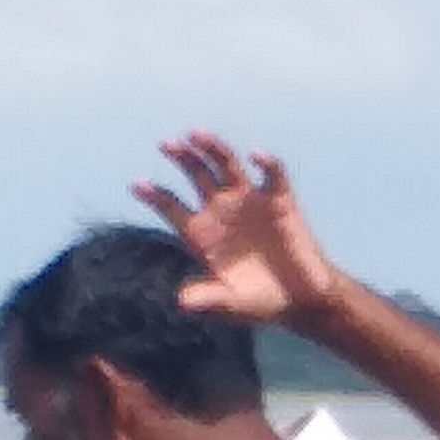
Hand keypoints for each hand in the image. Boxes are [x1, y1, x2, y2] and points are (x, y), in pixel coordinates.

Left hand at [137, 132, 346, 334]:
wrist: (302, 300)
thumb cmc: (260, 300)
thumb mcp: (232, 303)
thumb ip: (208, 298)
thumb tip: (182, 302)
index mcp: (201, 232)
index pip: (171, 207)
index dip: (155, 196)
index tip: (138, 186)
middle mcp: (221, 210)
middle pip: (196, 174)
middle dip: (181, 158)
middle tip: (167, 145)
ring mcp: (249, 202)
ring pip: (226, 165)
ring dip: (212, 149)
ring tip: (196, 135)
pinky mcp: (279, 200)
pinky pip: (272, 175)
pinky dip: (266, 163)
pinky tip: (256, 156)